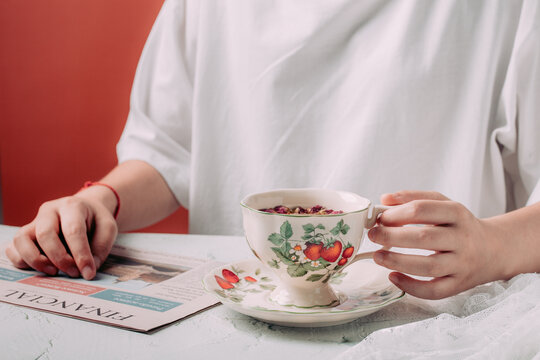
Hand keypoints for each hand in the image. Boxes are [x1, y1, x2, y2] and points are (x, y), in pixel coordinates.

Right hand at [5, 194, 117, 279]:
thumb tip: (88, 268)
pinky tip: (41, 268)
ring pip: (21, 239)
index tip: (88, 272)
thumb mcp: (108, 228)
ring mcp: (34, 221)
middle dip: (60, 258)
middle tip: (74, 273)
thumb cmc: (95, 220)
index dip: (81, 254)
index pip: (73, 230)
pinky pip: (13, 247)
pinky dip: (21, 261)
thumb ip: (101, 247)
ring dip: (35, 260)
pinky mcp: (25, 234)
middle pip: (45, 234)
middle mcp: (49, 211)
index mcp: (72, 206)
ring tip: (54, 271)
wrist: (85, 208)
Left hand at [368, 191, 504, 299]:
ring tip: (377, 256)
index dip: (397, 213)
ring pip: (429, 266)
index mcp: (457, 213)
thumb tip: (385, 199)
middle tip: (373, 235)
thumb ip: (415, 198)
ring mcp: (462, 264)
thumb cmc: (460, 226)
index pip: (423, 209)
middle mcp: (462, 239)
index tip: (380, 218)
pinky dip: (411, 287)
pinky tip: (393, 278)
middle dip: (393, 236)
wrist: (494, 250)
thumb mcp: (444, 205)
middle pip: (424, 238)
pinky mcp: (459, 285)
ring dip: (398, 262)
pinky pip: (434, 291)